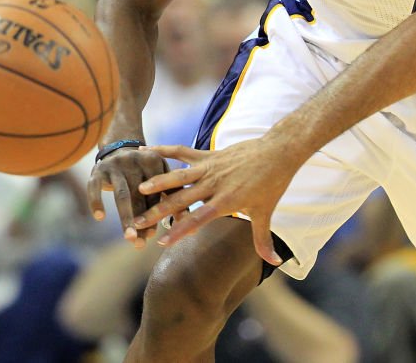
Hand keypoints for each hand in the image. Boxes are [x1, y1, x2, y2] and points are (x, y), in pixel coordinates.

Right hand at [87, 146, 169, 247]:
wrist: (119, 148)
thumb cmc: (145, 172)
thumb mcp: (161, 178)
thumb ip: (174, 198)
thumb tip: (190, 228)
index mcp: (154, 161)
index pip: (157, 192)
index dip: (157, 214)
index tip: (155, 236)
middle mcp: (135, 161)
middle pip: (140, 196)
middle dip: (141, 221)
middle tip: (141, 243)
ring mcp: (116, 165)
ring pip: (121, 195)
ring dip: (125, 218)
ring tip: (129, 238)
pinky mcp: (98, 170)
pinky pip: (94, 187)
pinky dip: (96, 201)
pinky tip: (100, 217)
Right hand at [132, 138, 297, 264]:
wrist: (278, 151)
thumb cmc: (272, 184)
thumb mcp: (266, 213)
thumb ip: (263, 240)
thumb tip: (275, 264)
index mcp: (226, 201)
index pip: (198, 219)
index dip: (179, 230)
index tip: (161, 242)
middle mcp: (215, 184)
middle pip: (182, 199)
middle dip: (158, 212)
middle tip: (137, 223)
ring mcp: (210, 167)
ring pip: (179, 176)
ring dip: (159, 182)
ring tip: (139, 189)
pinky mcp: (209, 155)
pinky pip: (183, 152)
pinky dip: (164, 151)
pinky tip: (145, 152)